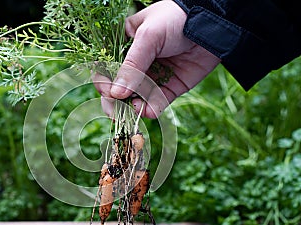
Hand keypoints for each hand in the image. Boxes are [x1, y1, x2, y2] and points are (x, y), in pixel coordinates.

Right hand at [93, 0, 220, 117]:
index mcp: (124, 46)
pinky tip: (148, 111)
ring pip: (135, 99)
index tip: (108, 91)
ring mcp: (153, 77)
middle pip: (118, 88)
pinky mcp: (169, 88)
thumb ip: (132, 66)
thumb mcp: (148, 37)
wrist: (212, 24)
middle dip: (115, 102)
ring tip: (135, 109)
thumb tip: (115, 94)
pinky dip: (151, 110)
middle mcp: (136, 64)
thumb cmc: (175, 19)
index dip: (103, 82)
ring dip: (132, 107)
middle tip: (116, 113)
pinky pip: (156, 103)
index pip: (106, 68)